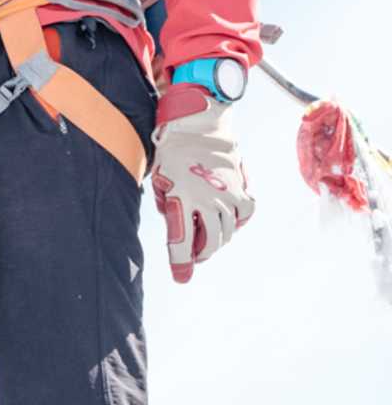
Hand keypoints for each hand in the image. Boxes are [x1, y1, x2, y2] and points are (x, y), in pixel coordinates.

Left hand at [150, 83, 255, 282]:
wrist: (197, 126)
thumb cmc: (171, 154)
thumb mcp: (159, 181)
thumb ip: (169, 207)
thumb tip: (180, 229)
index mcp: (181, 199)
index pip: (181, 241)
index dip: (181, 263)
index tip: (181, 278)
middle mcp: (207, 200)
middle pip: (209, 243)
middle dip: (200, 254)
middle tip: (194, 255)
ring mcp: (227, 194)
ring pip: (227, 232)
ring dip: (217, 239)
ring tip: (206, 236)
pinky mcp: (241, 187)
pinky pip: (245, 214)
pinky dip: (237, 221)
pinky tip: (227, 219)